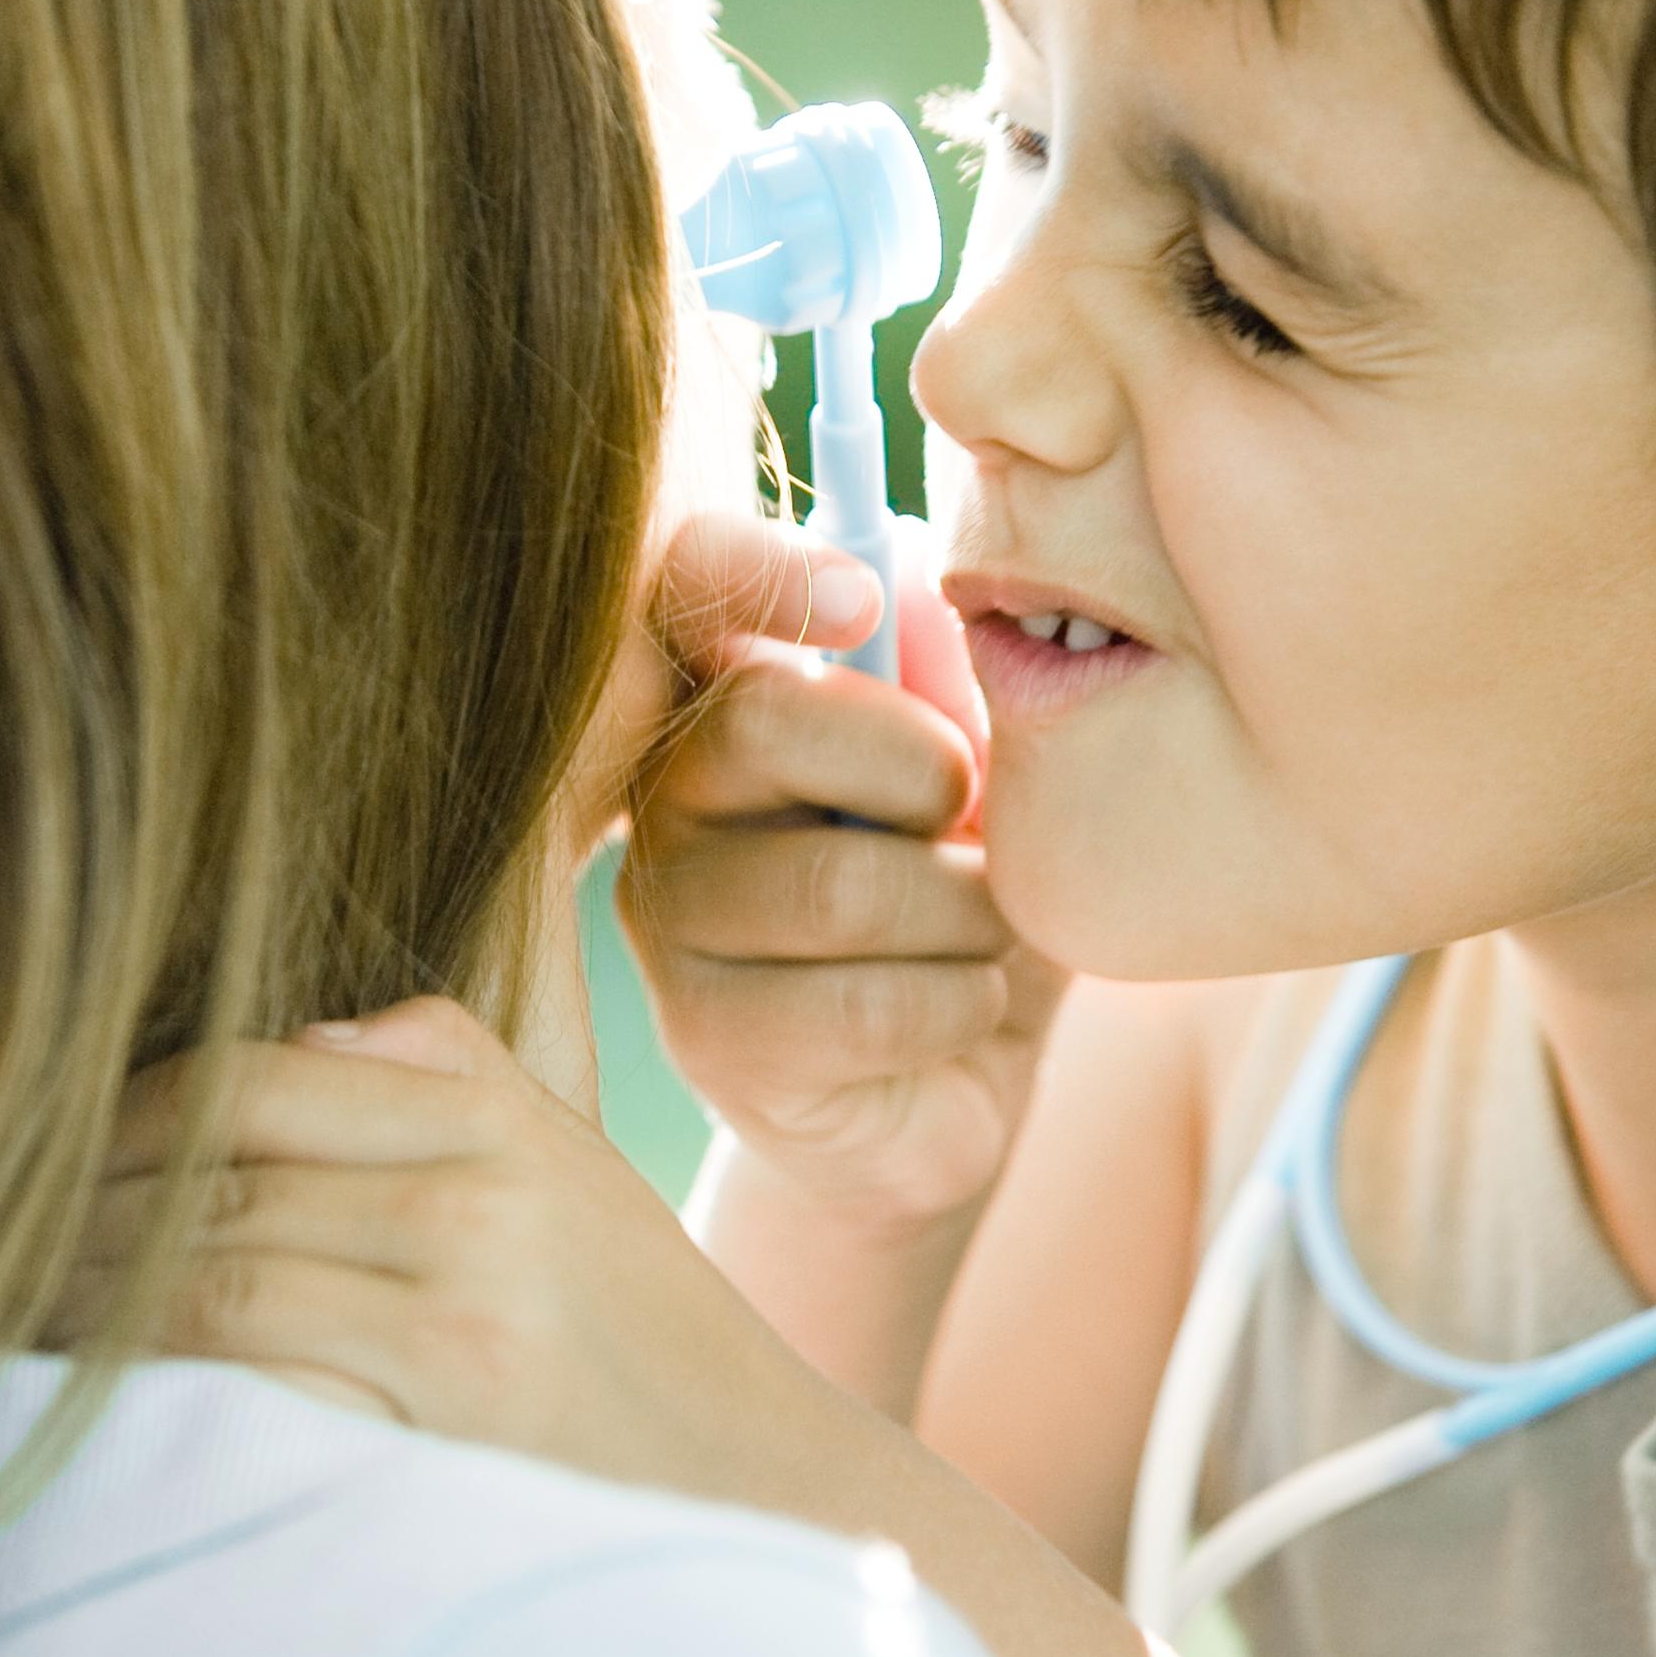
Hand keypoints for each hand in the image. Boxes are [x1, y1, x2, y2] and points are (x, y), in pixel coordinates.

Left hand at [76, 998, 849, 1507]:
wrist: (778, 1496)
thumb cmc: (650, 1350)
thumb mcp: (577, 1178)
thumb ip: (456, 1077)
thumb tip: (307, 1028)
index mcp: (499, 1117)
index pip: (255, 1074)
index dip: (126, 1114)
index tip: (43, 1160)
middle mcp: (481, 1187)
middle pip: (214, 1169)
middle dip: (75, 1212)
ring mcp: (468, 1296)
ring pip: (210, 1268)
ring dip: (86, 1303)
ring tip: (5, 1329)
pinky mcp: (453, 1404)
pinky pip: (254, 1363)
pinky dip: (155, 1379)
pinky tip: (94, 1401)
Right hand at [624, 534, 1070, 1238]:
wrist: (951, 1089)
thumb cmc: (968, 901)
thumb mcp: (989, 773)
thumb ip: (951, 675)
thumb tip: (920, 575)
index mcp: (730, 695)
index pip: (688, 583)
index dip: (759, 567)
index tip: (864, 605)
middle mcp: (667, 793)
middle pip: (763, 719)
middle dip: (922, 768)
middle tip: (972, 822)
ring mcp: (671, 919)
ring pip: (839, 883)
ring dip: (967, 910)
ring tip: (988, 931)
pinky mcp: (711, 1037)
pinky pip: (868, 1003)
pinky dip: (961, 1002)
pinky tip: (964, 1008)